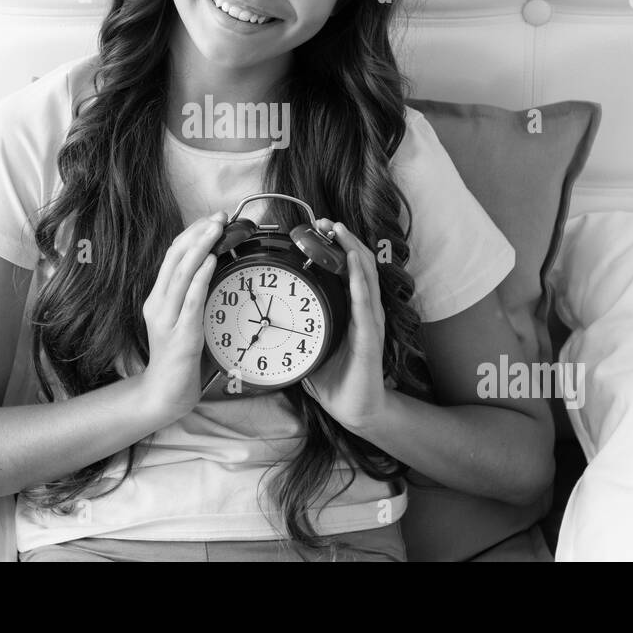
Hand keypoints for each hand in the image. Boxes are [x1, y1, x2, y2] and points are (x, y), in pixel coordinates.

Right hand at [140, 211, 225, 420]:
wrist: (165, 391)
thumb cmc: (177, 356)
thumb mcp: (181, 319)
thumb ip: (190, 295)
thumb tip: (210, 267)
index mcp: (157, 298)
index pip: (171, 256)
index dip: (191, 234)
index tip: (210, 219)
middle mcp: (157, 304)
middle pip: (174, 259)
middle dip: (197, 233)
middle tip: (218, 216)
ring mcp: (167, 319)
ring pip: (181, 274)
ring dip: (201, 248)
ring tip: (216, 229)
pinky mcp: (181, 334)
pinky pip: (191, 300)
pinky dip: (201, 278)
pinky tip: (211, 262)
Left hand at [301, 218, 388, 432]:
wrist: (356, 410)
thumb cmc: (335, 379)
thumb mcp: (310, 346)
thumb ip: (295, 328)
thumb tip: (263, 317)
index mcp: (350, 310)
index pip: (347, 270)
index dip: (336, 246)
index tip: (318, 228)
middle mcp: (364, 310)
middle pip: (359, 264)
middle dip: (343, 239)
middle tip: (325, 221)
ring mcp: (370, 321)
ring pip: (366, 276)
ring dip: (352, 250)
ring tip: (339, 230)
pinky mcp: (370, 337)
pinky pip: (365, 303)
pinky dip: (360, 280)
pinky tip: (353, 263)